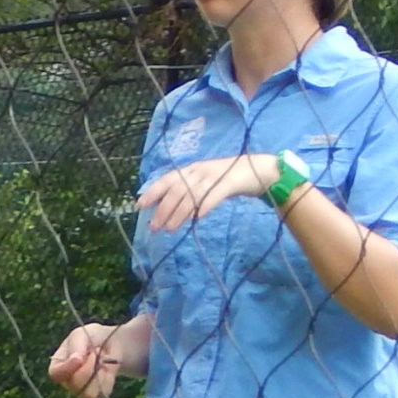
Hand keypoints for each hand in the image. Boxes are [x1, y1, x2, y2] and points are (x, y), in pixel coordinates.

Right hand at [48, 322, 121, 397]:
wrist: (111, 343)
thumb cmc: (91, 337)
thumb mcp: (81, 334)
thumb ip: (76, 345)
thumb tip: (76, 360)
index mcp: (58, 364)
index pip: (55, 374)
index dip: (66, 369)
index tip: (79, 358)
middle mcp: (67, 380)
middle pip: (74, 385)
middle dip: (88, 369)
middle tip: (95, 352)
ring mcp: (82, 389)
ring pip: (88, 393)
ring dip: (98, 374)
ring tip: (100, 360)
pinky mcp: (97, 394)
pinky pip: (103, 392)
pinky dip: (108, 378)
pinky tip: (106, 368)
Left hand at [136, 153, 277, 231]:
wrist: (257, 169)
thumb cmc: (225, 179)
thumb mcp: (202, 181)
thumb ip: (185, 191)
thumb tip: (164, 208)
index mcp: (190, 169)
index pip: (167, 179)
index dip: (153, 192)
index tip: (140, 205)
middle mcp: (199, 171)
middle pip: (177, 190)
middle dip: (163, 209)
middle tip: (154, 227)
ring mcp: (214, 176)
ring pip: (191, 195)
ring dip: (178, 213)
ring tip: (169, 229)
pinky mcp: (229, 183)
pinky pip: (213, 196)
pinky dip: (203, 207)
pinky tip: (196, 219)